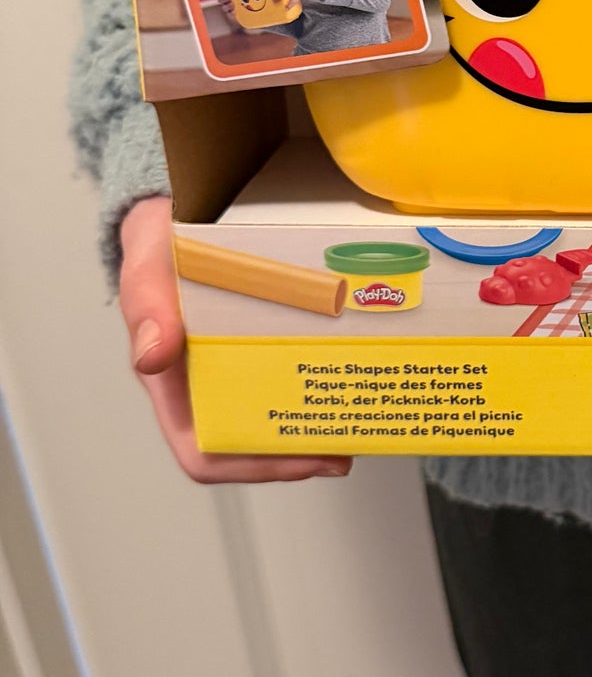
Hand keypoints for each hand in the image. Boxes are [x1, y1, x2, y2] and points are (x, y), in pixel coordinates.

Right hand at [118, 197, 353, 485]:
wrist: (179, 209)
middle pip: (253, 442)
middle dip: (298, 453)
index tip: (301, 459)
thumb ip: (147, 303)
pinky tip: (352, 368)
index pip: (205, 451)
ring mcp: (242, 362)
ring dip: (316, 424)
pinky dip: (322, 377)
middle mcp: (210, 381)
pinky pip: (295, 368)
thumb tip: (153, 354)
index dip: (251, 466)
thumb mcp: (148, 264)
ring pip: (279, 411)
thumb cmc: (159, 245)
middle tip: (346, 447)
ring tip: (359, 421)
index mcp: (175, 382)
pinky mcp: (269, 337)